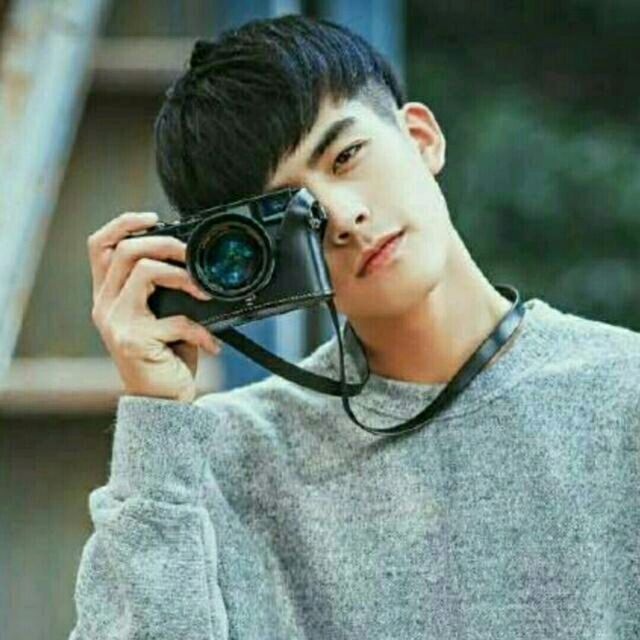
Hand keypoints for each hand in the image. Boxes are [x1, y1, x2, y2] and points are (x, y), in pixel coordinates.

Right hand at [87, 211, 221, 402]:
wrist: (162, 401)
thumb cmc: (165, 355)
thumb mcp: (160, 316)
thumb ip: (162, 288)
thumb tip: (190, 259)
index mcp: (108, 295)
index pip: (99, 246)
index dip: (122, 224)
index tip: (153, 218)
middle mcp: (105, 306)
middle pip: (127, 251)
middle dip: (166, 244)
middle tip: (193, 255)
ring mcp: (116, 323)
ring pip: (145, 272)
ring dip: (183, 276)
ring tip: (205, 293)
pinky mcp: (135, 340)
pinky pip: (175, 319)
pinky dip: (201, 330)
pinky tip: (212, 343)